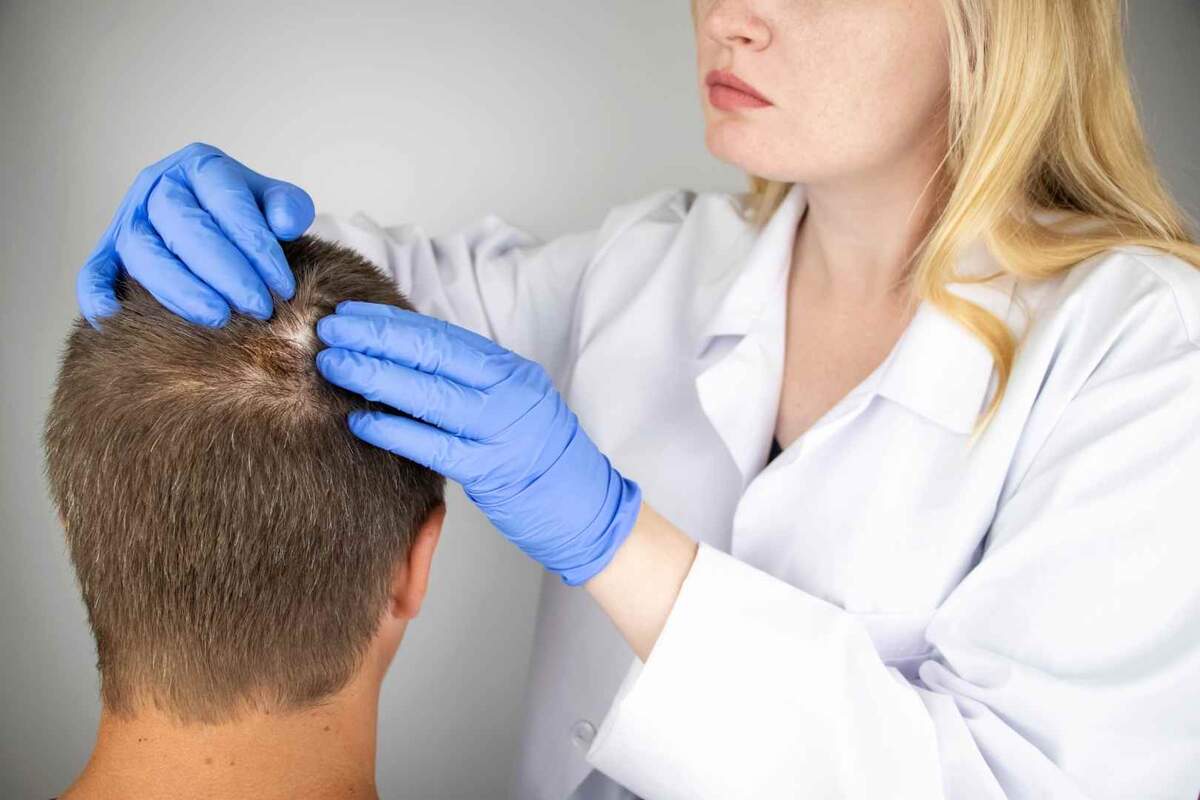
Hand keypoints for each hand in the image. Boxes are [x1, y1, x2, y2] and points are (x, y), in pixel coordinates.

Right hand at [77, 142, 314, 327]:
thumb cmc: (251, 214)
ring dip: (180, 289)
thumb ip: (289, 207)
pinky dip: (98, 295)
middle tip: (258, 307)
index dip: (256, 246)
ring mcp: (129, 219)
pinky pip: (93, 272)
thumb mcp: (277, 201)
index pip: (226, 202)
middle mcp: (158, 187)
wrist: (220, 220)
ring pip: (143, 253)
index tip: (283, 286)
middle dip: (225, 273)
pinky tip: (114, 319)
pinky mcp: (109, 252)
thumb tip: (284, 224)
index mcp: (201, 166)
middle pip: (183, 227)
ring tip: (218, 318)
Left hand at [314, 301, 642, 585]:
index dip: (393, 323)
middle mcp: (510, 392)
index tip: (352, 314)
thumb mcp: (515, 405)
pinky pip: (435, 446)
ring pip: (429, 394)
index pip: (443, 336)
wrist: (589, 508)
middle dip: (376, 338)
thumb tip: (406, 363)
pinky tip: (361, 421)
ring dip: (376, 376)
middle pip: (433, 355)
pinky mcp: (493, 470)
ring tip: (335, 365)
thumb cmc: (544, 460)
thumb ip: (471, 384)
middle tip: (330, 330)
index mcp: (512, 371)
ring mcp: (503, 430)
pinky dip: (395, 430)